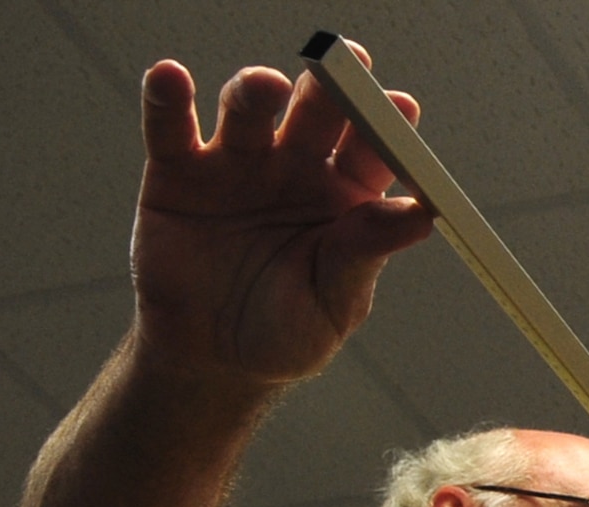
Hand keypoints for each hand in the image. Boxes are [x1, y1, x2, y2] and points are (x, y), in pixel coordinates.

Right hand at [131, 46, 431, 386]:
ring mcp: (237, 163)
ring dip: (255, 91)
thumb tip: (421, 216)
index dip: (389, 127)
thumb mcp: (334, 302)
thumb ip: (365, 253)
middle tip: (344, 64)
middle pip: (316, 113)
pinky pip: (170, 125)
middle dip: (330, 87)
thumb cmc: (287, 332)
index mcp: (346, 197)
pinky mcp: (178, 171)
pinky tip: (171, 78)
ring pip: (248, 110)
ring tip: (265, 87)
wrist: (213, 359)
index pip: (373, 151)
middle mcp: (295, 167)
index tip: (402, 107)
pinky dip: (167, 97)